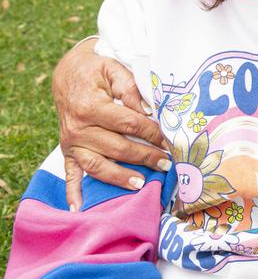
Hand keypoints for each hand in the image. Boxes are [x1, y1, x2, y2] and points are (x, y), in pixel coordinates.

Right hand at [52, 38, 169, 209]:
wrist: (68, 74)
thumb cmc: (96, 70)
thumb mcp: (114, 69)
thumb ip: (130, 88)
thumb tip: (147, 110)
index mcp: (91, 107)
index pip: (129, 125)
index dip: (152, 133)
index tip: (170, 140)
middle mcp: (78, 128)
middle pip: (117, 148)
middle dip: (145, 157)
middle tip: (167, 163)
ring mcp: (71, 142)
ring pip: (97, 165)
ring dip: (119, 177)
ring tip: (141, 184)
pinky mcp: (67, 150)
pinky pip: (70, 173)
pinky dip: (73, 192)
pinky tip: (79, 209)